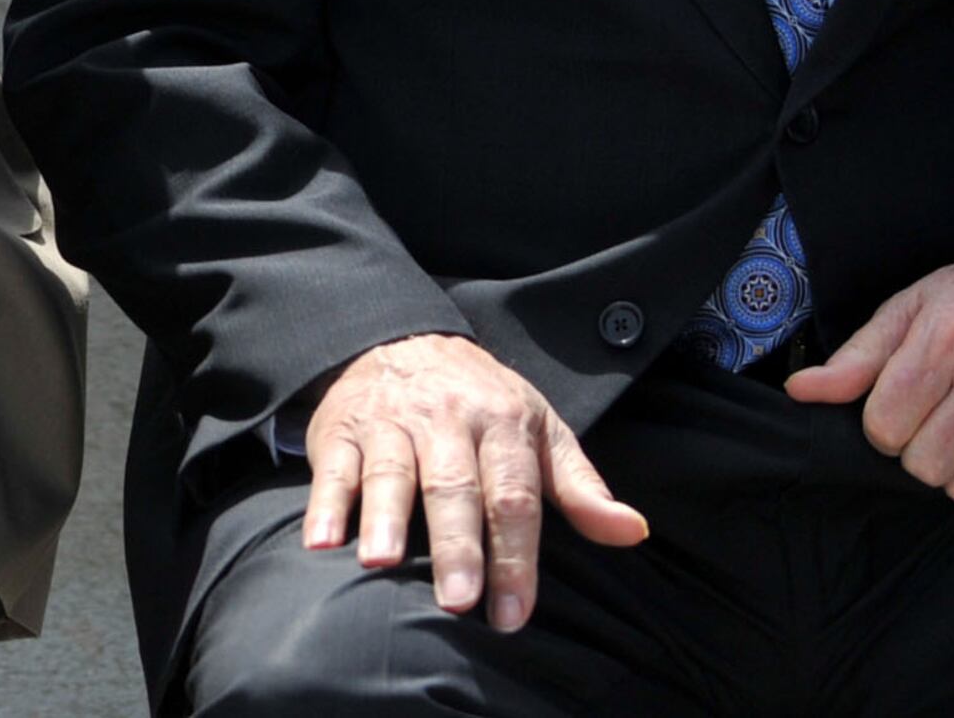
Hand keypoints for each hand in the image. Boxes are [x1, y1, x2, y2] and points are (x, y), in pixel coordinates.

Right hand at [298, 334, 647, 633]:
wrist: (401, 337)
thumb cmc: (482, 403)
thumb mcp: (540, 431)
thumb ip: (581, 487)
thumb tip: (633, 532)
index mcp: (502, 423)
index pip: (513, 495)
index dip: (515, 557)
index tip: (513, 615)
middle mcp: (446, 421)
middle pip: (453, 488)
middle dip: (457, 545)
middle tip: (457, 602)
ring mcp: (391, 422)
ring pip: (390, 472)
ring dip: (384, 518)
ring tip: (381, 563)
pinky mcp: (343, 428)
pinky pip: (334, 467)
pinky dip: (326, 504)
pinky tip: (321, 542)